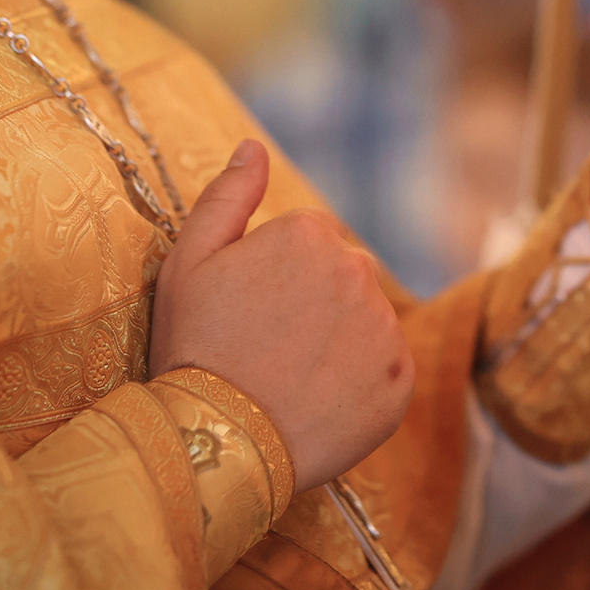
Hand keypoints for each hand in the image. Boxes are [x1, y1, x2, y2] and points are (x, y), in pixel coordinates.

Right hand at [149, 140, 414, 490]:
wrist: (218, 442)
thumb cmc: (194, 349)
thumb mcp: (188, 262)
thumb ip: (227, 197)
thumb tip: (253, 147)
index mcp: (310, 233)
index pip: (308, 244)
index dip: (274, 280)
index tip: (248, 314)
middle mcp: (359, 270)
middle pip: (343, 279)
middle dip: (314, 305)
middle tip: (268, 349)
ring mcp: (384, 328)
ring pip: (366, 323)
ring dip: (339, 343)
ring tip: (291, 379)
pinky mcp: (401, 382)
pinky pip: (385, 370)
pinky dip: (361, 385)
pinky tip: (319, 402)